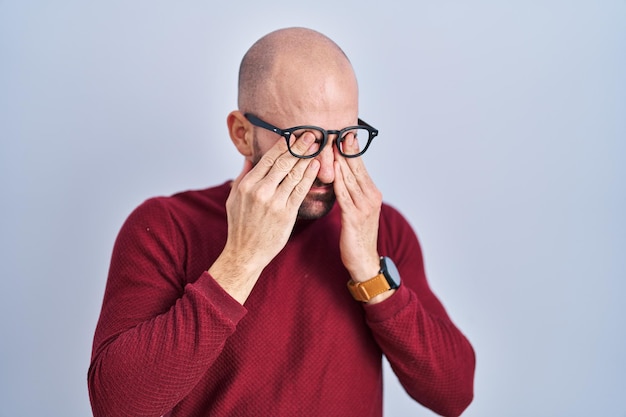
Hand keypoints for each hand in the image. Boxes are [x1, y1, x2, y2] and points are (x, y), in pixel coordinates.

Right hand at [209, 133, 319, 303]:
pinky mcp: (286, 213)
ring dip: (308, 158)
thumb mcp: (234, 198)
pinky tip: (317, 166)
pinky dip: (309, 176)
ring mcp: (274, 202)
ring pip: (294, 174)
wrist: (245, 253)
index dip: (284, 144)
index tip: (294, 133)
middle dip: (299, 146)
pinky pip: (300, 190)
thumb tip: (249, 157)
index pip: (269, 158)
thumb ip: (243, 176)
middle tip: (312, 133)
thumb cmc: (240, 226)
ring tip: (318, 145)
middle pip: (283, 162)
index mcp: (247, 184)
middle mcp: (260, 190)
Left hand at [333, 134, 382, 283]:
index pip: (359, 165)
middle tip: (334, 129)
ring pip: (348, 177)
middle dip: (344, 148)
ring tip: (328, 143)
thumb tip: (338, 175)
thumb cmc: (356, 236)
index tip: (342, 131)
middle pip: (355, 167)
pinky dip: (336, 180)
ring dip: (338, 160)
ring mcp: (364, 205)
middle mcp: (370, 195)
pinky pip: (343, 194)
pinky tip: (328, 169)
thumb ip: (349, 192)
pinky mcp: (354, 216)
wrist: (364, 260)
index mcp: (371, 192)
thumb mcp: (355, 210)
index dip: (350, 148)